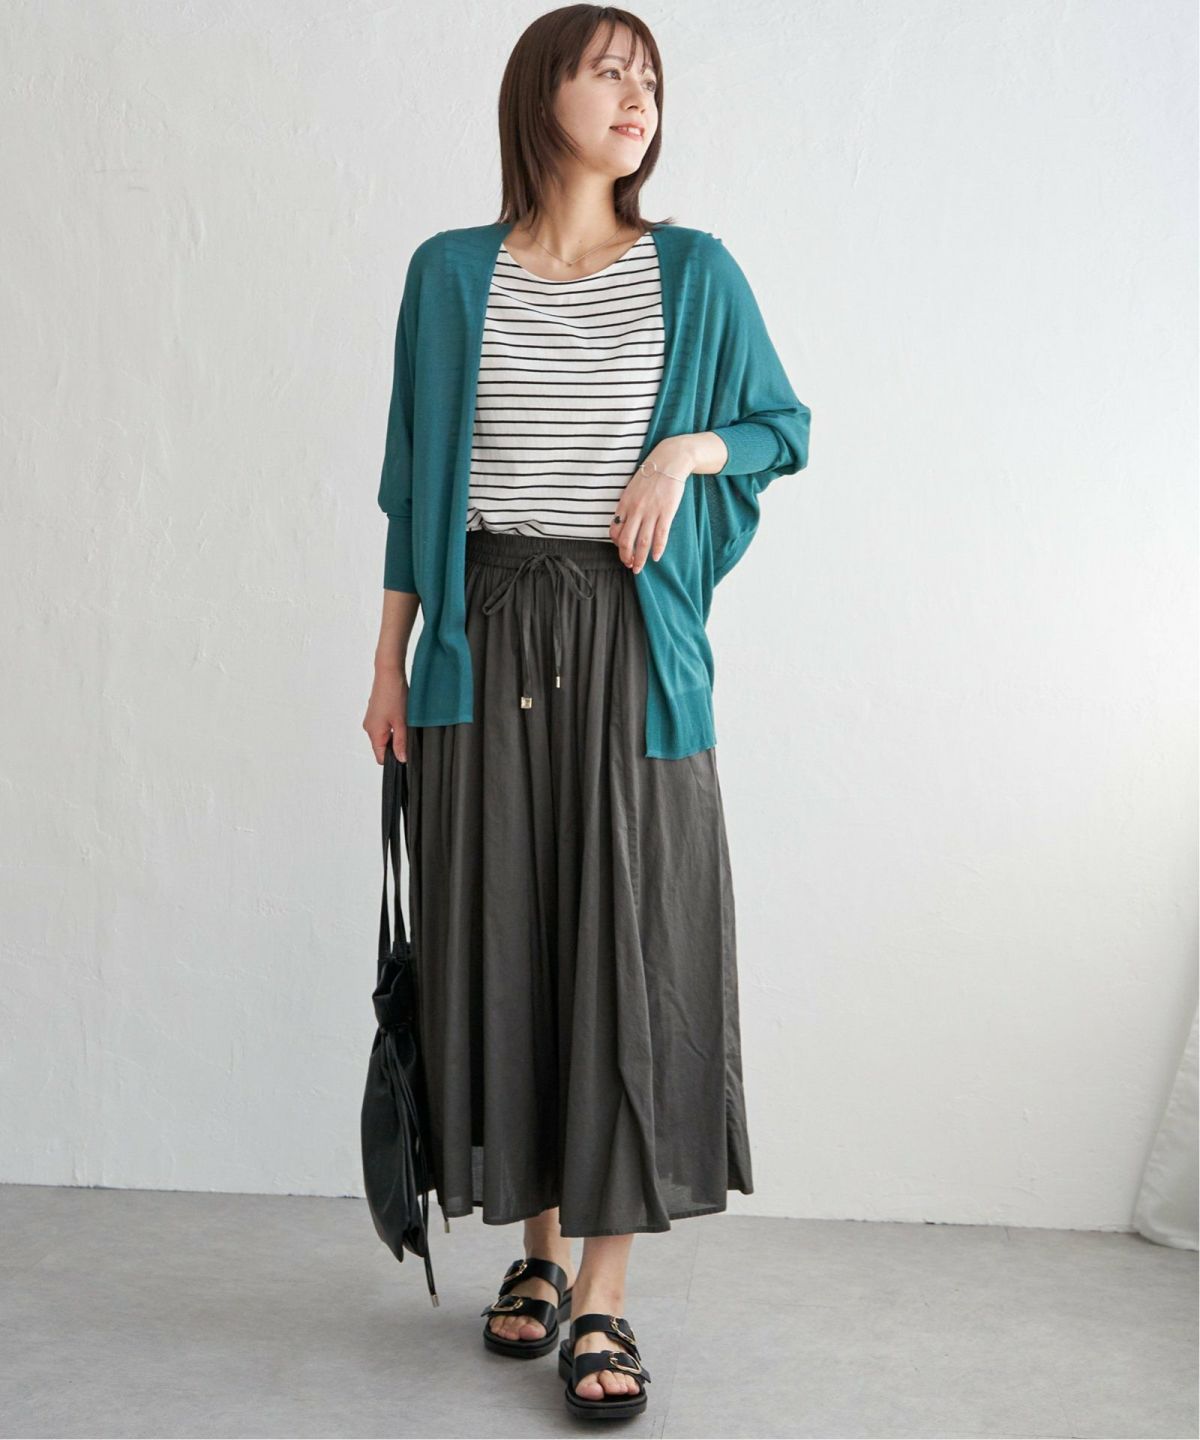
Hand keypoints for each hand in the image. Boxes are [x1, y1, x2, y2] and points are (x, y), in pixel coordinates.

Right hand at [363, 665, 408, 762]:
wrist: (389, 673)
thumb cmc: (394, 695)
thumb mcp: (402, 722)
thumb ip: (401, 743)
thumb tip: (402, 759)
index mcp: (374, 733)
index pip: (381, 757)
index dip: (395, 759)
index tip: (406, 753)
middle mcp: (369, 728)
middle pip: (383, 747)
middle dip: (396, 744)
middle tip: (408, 733)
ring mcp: (371, 719)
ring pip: (384, 735)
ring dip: (396, 733)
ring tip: (405, 721)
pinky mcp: (375, 712)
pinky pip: (383, 725)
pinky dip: (392, 724)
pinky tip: (401, 714)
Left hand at [608, 438, 694, 572]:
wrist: (669, 460)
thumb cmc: (651, 474)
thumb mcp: (632, 488)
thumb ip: (628, 505)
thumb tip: (624, 521)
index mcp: (624, 503)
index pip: (615, 529)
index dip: (616, 544)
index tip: (621, 550)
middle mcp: (635, 509)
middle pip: (626, 540)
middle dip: (625, 556)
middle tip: (628, 566)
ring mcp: (651, 511)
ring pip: (642, 541)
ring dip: (640, 558)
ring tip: (638, 568)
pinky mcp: (666, 512)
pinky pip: (661, 535)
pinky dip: (658, 548)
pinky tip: (656, 557)